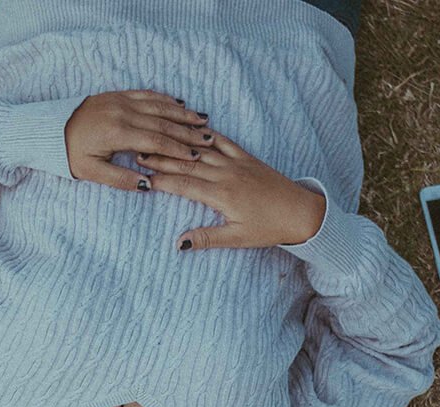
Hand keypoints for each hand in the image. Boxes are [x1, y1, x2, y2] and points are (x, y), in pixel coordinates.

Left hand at [64, 90, 212, 191]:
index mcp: (116, 133)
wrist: (50, 128)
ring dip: (182, 114)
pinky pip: (147, 94)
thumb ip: (120, 179)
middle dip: (188, 132)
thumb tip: (147, 184)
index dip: (178, 149)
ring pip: (158, 106)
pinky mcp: (117, 94)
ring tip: (203, 121)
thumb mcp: (91, 172)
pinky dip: (165, 100)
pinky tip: (179, 105)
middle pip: (162, 123)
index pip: (155, 141)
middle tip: (210, 139)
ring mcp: (120, 100)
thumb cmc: (69, 153)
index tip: (197, 156)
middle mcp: (122, 113)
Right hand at [141, 126, 326, 249]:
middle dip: (162, 158)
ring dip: (178, 145)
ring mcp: (237, 163)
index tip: (141, 176)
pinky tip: (194, 129)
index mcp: (221, 195)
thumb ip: (207, 238)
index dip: (160, 179)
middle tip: (138, 152)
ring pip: (201, 151)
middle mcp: (226, 174)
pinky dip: (208, 135)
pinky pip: (223, 142)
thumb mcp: (237, 238)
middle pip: (187, 163)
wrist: (301, 212)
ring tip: (158, 140)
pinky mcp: (247, 158)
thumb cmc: (269, 228)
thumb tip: (179, 243)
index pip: (182, 184)